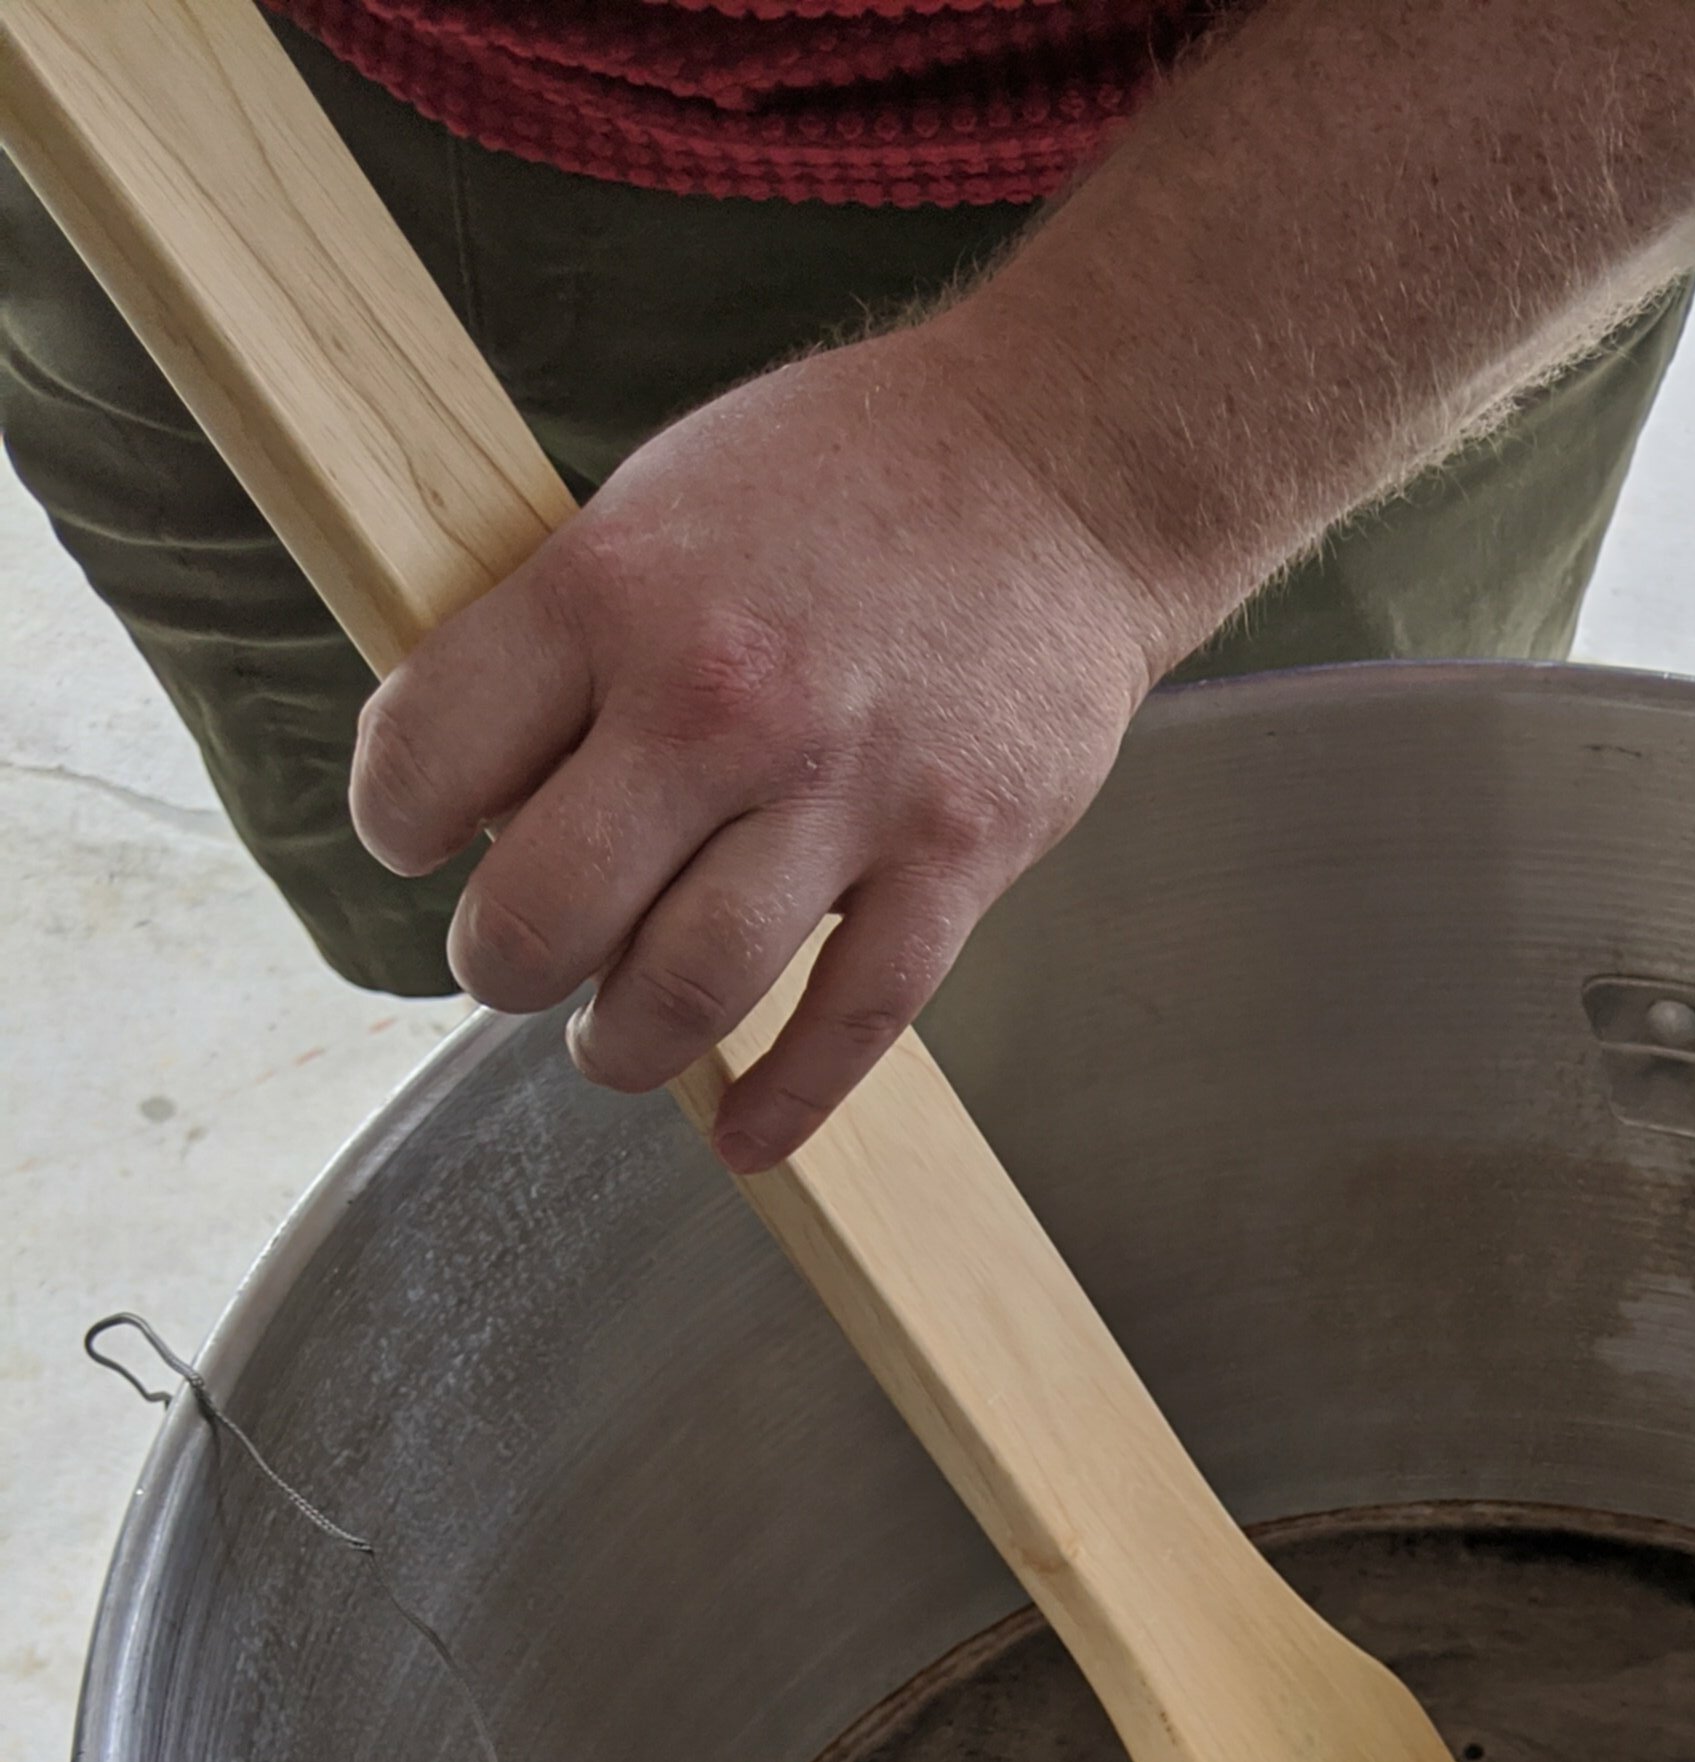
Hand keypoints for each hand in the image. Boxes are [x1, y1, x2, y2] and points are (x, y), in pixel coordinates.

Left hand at [348, 317, 1175, 1169]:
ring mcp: (846, 791)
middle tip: (516, 965)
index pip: (429, 760)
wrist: (1062, 465)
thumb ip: (570, 637)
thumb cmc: (852, 477)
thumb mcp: (659, 503)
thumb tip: (492, 791)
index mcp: (612, 591)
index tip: (425, 840)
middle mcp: (717, 700)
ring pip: (687, 991)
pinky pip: (851, 1023)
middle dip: (503, 967)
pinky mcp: (954, 858)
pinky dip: (785, 1100)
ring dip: (623, 1046)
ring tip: (612, 1040)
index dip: (400, 821)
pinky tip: (741, 1133)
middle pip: (547, 916)